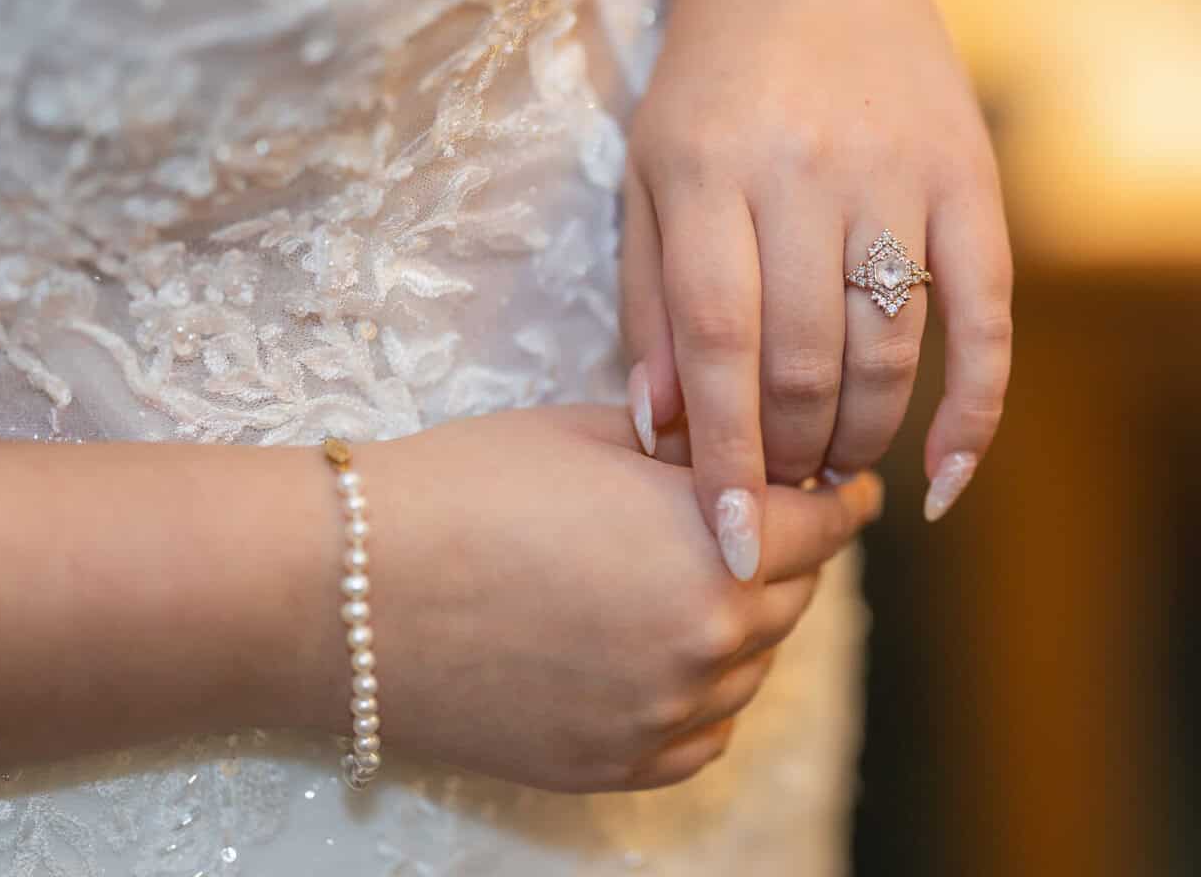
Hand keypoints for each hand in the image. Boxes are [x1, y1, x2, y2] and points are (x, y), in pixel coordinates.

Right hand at [314, 405, 881, 792]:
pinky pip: (704, 733)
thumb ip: (694, 453)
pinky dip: (706, 695)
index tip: (854, 490)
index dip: (842, 501)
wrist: (346, 587)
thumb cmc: (466, 485)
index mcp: (712, 543)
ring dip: (747, 624)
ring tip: (701, 583)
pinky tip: (674, 658)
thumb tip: (750, 459)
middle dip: (789, 554)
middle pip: (794, 596)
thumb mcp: (597, 436)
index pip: (823, 525)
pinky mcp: (613, 765)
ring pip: (753, 666)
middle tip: (765, 522)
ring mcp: (662, 712)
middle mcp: (706, 638)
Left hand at [620, 0, 1012, 580]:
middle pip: (806, 359)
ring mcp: (899, 170)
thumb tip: (665, 431)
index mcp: (707, 168)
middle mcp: (805, 169)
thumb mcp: (648, 171)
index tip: (726, 545)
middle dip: (792, 455)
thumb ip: (649, 296)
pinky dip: (975, 409)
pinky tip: (947, 478)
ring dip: (864, 437)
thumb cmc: (711, 78)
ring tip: (834, 472)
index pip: (716, 343)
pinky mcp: (973, 173)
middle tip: (778, 496)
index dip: (724, 456)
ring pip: (891, 348)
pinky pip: (988, 315)